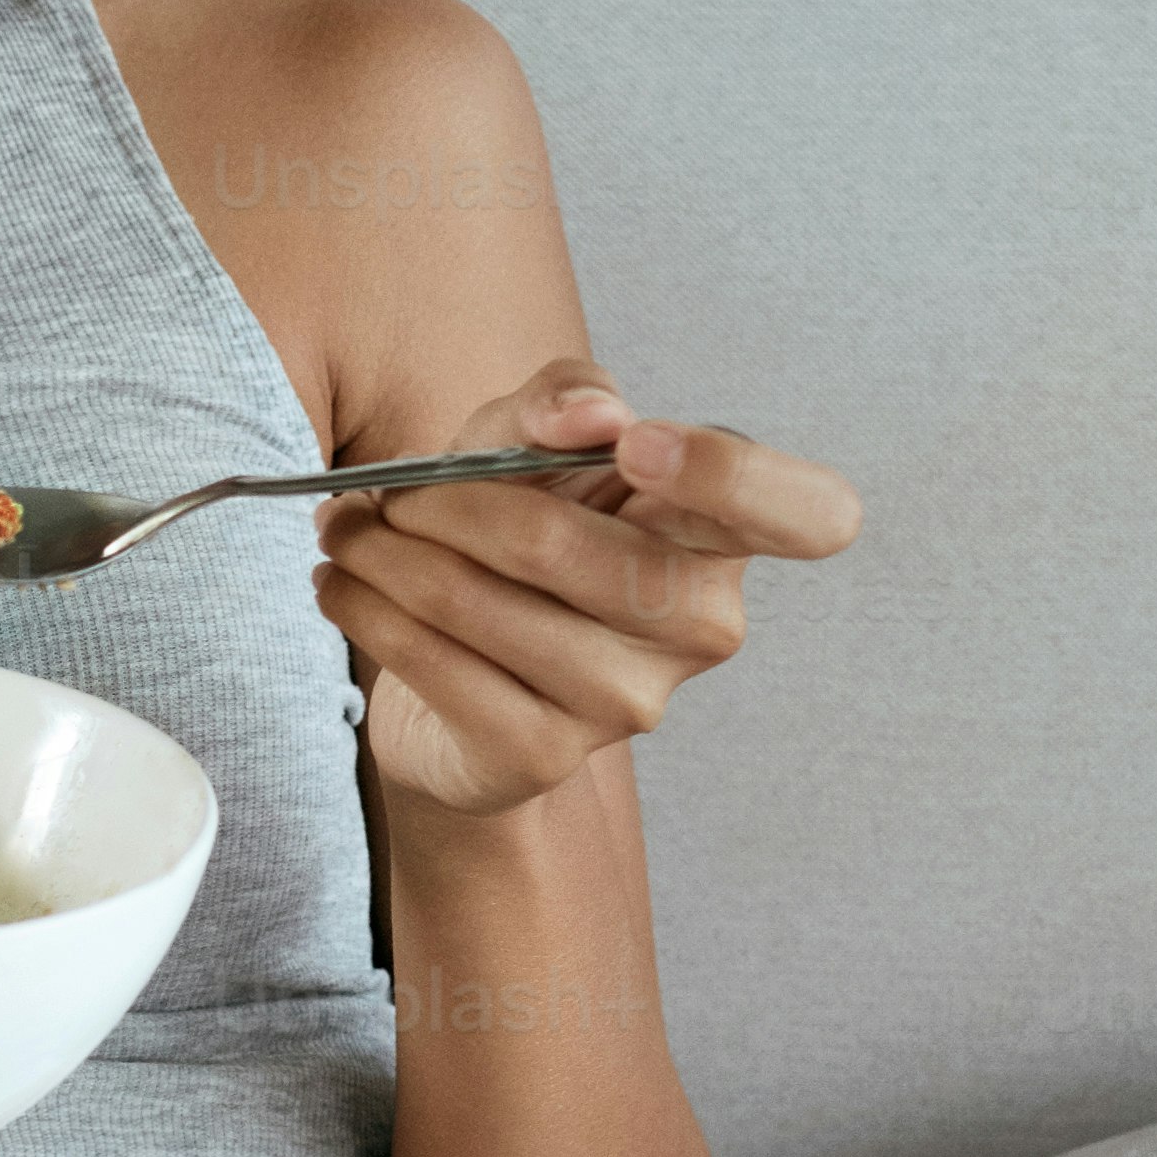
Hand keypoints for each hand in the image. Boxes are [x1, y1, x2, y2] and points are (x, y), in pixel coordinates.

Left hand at [313, 361, 860, 819]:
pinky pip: (441, 668)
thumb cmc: (512, 537)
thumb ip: (559, 402)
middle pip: (573, 549)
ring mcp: (629, 700)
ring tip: (348, 533)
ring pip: (489, 606)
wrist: (452, 683)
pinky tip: (342, 587)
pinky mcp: (545, 755)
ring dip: (391, 558)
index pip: (813, 513)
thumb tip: (592, 415)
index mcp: (721, 536)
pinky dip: (371, 612)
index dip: (732, 474)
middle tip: (393, 493)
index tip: (632, 445)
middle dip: (454, 504)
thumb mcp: (527, 442)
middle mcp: (699, 624)